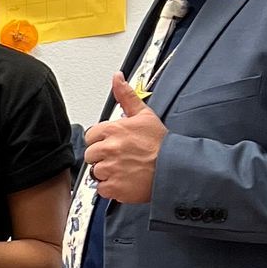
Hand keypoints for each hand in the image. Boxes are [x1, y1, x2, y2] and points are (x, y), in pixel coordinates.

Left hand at [83, 74, 166, 205]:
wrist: (175, 168)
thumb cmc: (162, 144)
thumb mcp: (145, 114)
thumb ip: (126, 96)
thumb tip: (117, 78)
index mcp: (113, 130)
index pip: (91, 136)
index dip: (102, 141)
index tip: (114, 144)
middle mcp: (109, 148)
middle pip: (91, 155)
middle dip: (103, 157)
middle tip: (121, 158)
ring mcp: (111, 169)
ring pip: (96, 172)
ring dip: (107, 173)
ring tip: (125, 169)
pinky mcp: (114, 187)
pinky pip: (102, 189)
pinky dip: (111, 188)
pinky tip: (125, 181)